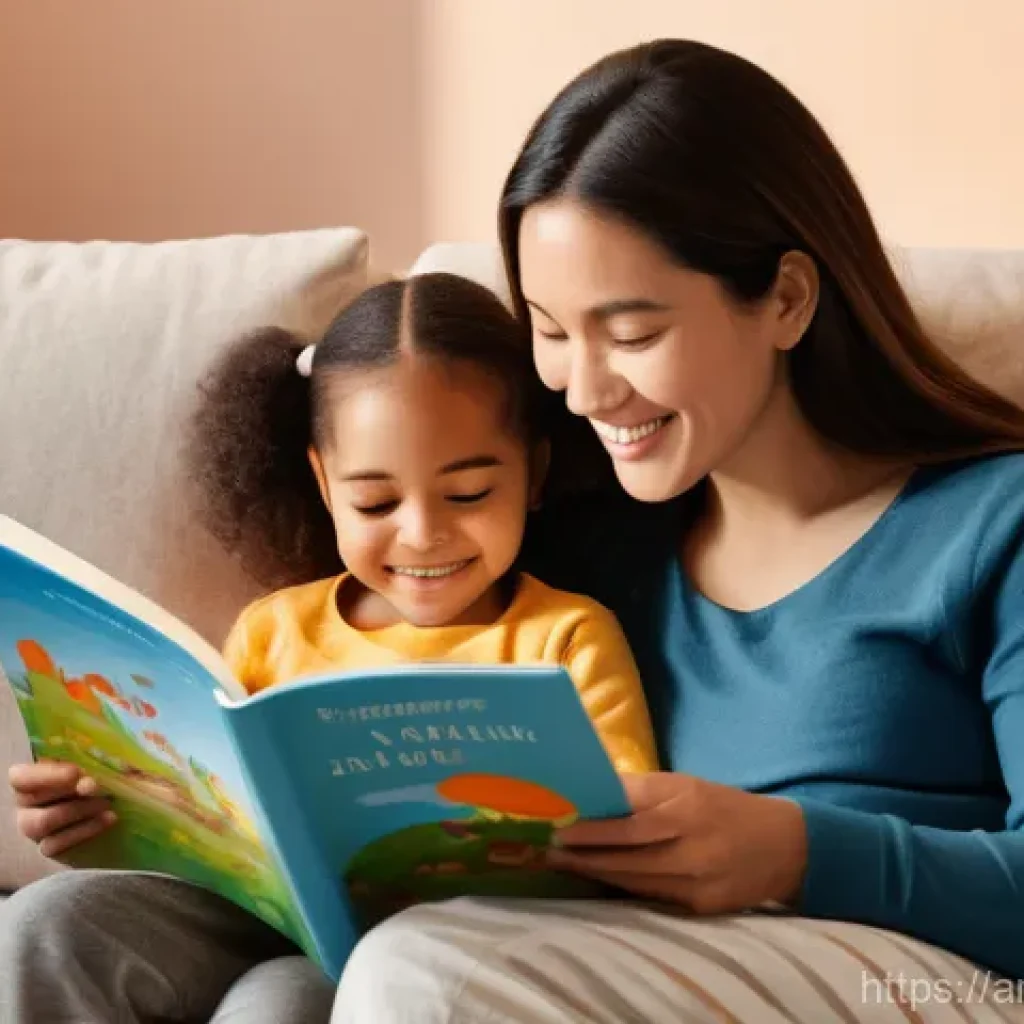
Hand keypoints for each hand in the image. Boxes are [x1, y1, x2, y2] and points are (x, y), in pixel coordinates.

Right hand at [9, 761, 116, 857]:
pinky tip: (108, 819)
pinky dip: (85, 830)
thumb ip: (91, 766)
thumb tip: (97, 775)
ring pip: (41, 822)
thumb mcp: (95, 768)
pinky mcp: (48, 849)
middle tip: (95, 787)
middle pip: (29, 799)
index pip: (21, 777)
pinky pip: (55, 844)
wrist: (112, 814)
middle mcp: (27, 804)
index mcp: (33, 778)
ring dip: (77, 810)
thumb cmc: (99, 781)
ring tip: (105, 803)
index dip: (45, 775)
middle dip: (66, 790)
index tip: (75, 773)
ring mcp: (34, 829)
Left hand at [546, 772, 806, 914]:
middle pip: (626, 851)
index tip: (558, 823)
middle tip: (549, 849)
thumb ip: (641, 791)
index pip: (629, 815)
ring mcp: (698, 877)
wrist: (784, 845)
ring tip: (564, 864)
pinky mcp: (702, 905)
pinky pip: (651, 896)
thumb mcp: (686, 785)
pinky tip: (599, 880)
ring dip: (595, 871)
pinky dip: (622, 888)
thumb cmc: (723, 806)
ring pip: (634, 878)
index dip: (592, 824)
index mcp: (686, 802)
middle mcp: (692, 840)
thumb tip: (591, 792)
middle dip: (584, 852)